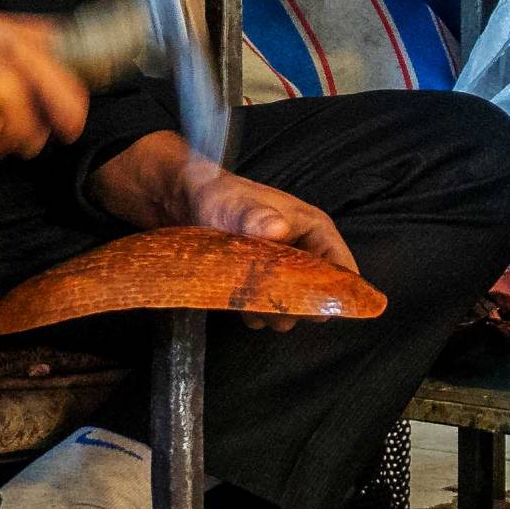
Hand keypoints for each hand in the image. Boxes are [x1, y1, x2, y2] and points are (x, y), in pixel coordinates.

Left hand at [89, 129, 360, 328]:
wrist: (167, 197)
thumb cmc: (207, 194)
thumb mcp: (230, 204)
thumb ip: (253, 216)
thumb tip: (276, 230)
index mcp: (310, 227)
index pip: (342, 267)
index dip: (337, 293)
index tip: (318, 313)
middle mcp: (299, 246)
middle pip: (317, 290)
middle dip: (299, 307)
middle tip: (275, 314)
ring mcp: (276, 263)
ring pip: (290, 299)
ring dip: (274, 312)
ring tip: (252, 313)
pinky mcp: (253, 275)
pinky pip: (265, 302)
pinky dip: (255, 312)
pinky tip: (239, 313)